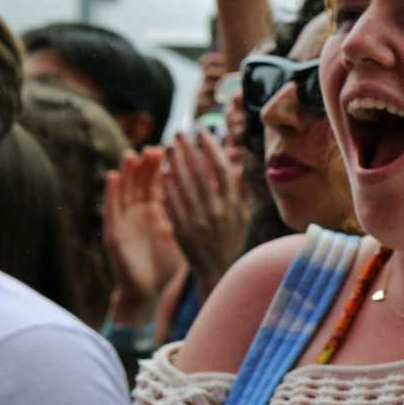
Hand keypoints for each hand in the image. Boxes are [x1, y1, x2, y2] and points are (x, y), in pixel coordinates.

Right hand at [103, 148, 185, 315]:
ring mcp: (125, 220)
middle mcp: (139, 213)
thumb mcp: (181, 234)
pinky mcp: (114, 231)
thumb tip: (213, 197)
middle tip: (153, 147)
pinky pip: (111, 208)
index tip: (172, 150)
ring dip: (127, 172)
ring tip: (131, 154)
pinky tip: (113, 177)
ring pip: (124, 191)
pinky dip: (111, 192)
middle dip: (147, 165)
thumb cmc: (165, 263)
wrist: (148, 289)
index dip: (164, 168)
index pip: (159, 184)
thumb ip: (190, 214)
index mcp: (156, 212)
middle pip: (141, 183)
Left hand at [162, 131, 251, 291]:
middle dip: (188, 150)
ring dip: (174, 163)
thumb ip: (239, 190)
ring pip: (184, 185)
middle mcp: (217, 211)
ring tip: (167, 147)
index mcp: (234, 205)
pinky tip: (161, 172)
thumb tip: (236, 165)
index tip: (202, 134)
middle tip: (179, 134)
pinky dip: (167, 186)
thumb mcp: (242, 215)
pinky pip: (173, 203)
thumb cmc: (231, 240)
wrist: (219, 270)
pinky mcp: (183, 230)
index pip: (221, 169)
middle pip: (200, 173)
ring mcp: (199, 221)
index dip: (211, 149)